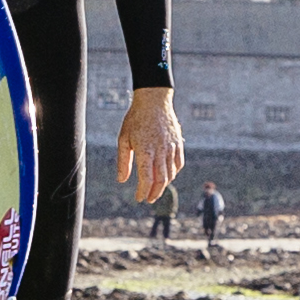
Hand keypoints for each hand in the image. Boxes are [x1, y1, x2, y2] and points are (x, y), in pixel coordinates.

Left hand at [116, 84, 185, 202]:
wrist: (154, 100)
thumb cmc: (135, 119)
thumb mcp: (123, 138)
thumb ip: (123, 161)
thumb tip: (121, 180)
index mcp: (145, 150)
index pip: (146, 178)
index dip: (143, 192)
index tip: (139, 198)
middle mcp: (160, 150)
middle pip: (161, 180)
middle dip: (155, 193)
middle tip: (149, 199)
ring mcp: (171, 147)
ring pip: (171, 173)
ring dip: (164, 185)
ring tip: (156, 189)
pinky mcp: (178, 143)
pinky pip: (178, 163)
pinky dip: (174, 173)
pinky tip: (167, 175)